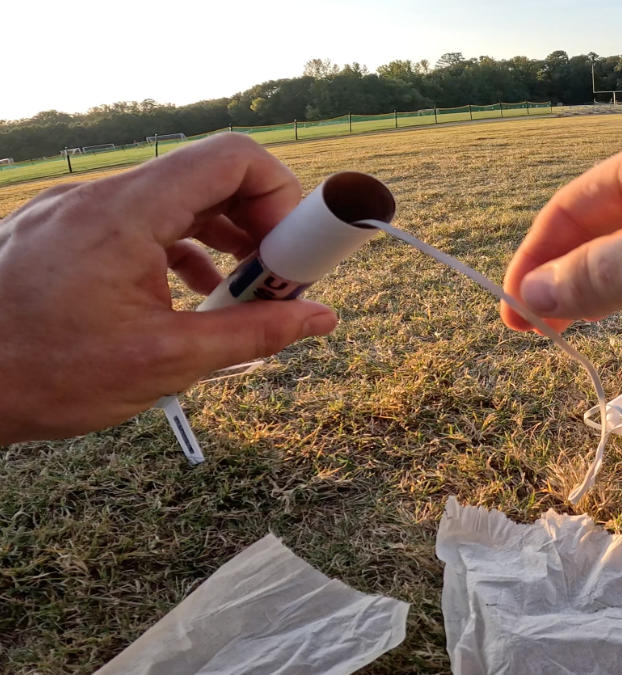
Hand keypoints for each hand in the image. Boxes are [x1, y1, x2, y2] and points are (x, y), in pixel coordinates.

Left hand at [0, 134, 337, 442]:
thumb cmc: (42, 373)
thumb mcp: (165, 361)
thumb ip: (253, 334)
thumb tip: (321, 318)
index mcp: (127, 213)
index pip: (232, 157)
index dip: (282, 194)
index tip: (295, 252)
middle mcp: (101, 198)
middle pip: (208, 177)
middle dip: (259, 225)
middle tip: (278, 280)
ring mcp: (76, 213)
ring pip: (174, 202)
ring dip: (222, 241)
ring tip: (240, 298)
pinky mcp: (61, 235)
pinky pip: (139, 223)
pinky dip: (179, 251)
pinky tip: (188, 298)